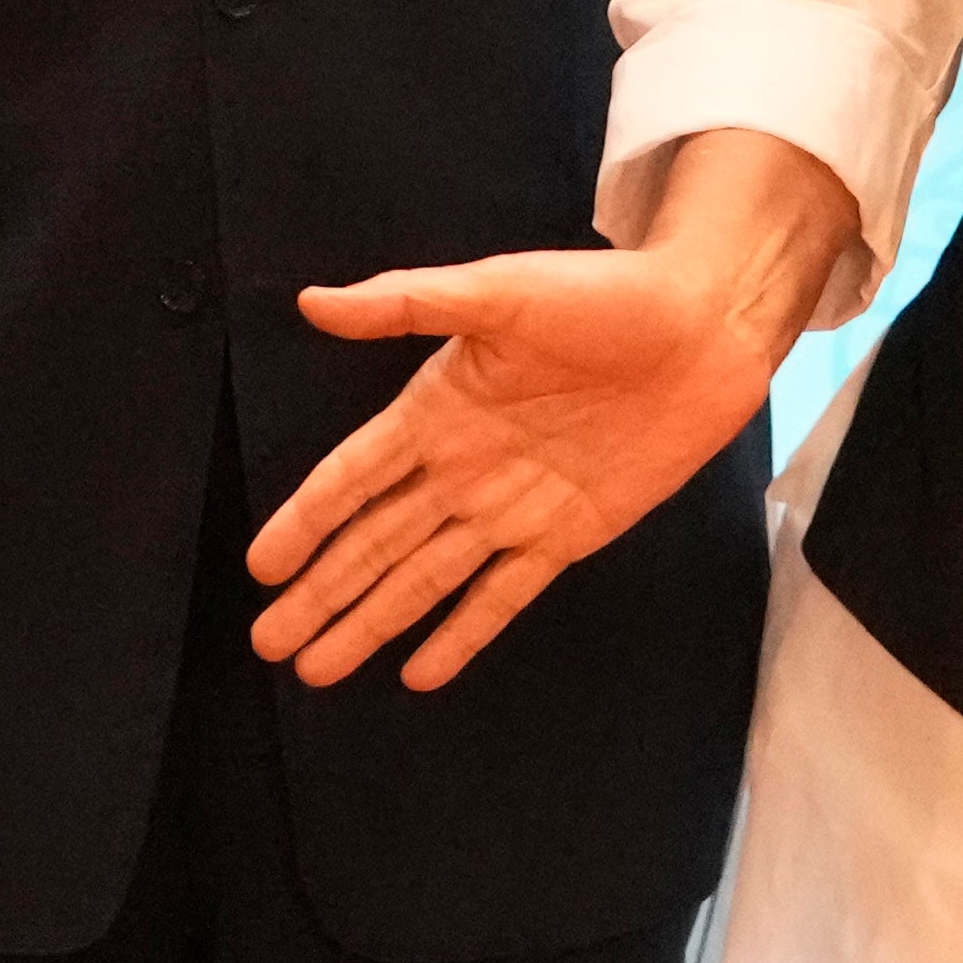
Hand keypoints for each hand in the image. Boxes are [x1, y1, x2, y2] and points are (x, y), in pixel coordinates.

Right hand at [252, 129, 857, 692]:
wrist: (702, 325)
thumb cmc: (602, 295)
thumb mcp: (498, 292)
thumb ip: (405, 303)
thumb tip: (311, 301)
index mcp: (436, 409)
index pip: (352, 479)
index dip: (305, 523)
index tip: (260, 569)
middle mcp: (462, 467)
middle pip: (375, 543)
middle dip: (322, 594)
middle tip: (267, 645)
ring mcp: (511, 507)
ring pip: (423, 579)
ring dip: (371, 622)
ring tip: (317, 668)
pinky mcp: (566, 534)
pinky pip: (502, 595)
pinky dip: (461, 633)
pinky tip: (420, 670)